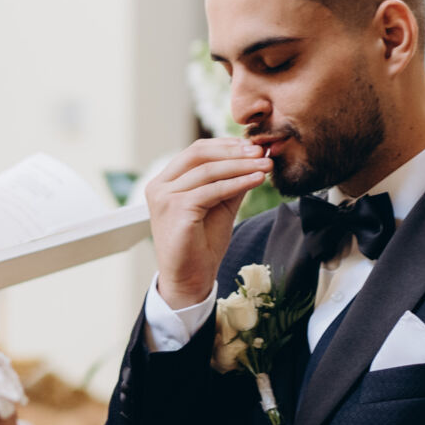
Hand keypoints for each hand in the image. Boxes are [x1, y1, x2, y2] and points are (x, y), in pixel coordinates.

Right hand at [144, 140, 272, 307]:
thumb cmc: (202, 244)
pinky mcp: (177, 210)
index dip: (226, 145)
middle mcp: (159, 186)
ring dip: (241, 165)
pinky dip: (238, 183)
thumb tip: (255, 158)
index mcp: (165, 182)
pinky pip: (213, 190)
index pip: (196, 151)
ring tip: (265, 166)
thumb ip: (231, 181)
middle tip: (261, 152)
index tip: (253, 146)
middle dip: (234, 151)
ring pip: (208, 171)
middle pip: (199, 154)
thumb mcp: (219, 205)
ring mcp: (165, 197)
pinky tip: (256, 180)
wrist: (190, 279)